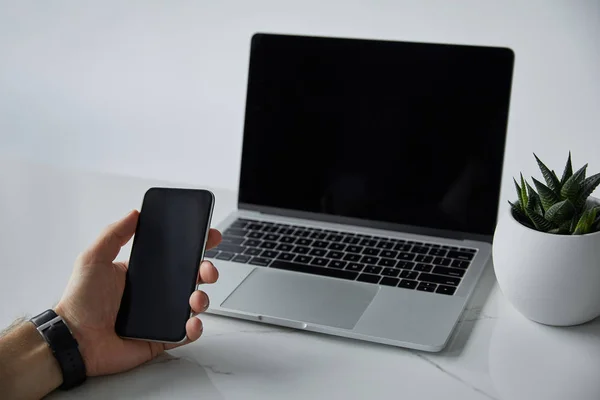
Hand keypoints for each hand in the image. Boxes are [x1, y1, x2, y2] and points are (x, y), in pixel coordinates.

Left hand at [54, 210, 221, 375]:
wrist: (73, 341)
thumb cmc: (79, 302)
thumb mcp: (93, 258)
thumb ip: (114, 234)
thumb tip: (134, 213)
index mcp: (143, 272)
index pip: (175, 256)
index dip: (195, 246)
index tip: (208, 236)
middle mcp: (156, 292)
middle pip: (192, 278)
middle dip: (207, 270)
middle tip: (207, 268)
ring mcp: (160, 315)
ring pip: (194, 304)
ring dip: (202, 299)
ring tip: (195, 298)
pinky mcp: (161, 337)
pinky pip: (186, 333)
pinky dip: (195, 328)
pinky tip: (191, 322)